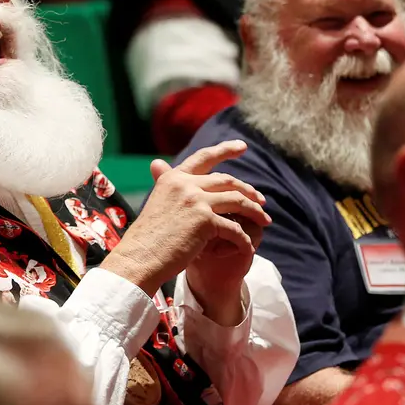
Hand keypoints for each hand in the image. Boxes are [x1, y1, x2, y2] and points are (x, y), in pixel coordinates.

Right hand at [102, 141, 269, 295]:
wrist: (139, 258)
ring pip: (237, 200)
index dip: (226, 150)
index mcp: (173, 178)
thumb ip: (164, 182)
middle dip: (248, 190)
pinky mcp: (205, 221)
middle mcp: (185, 184)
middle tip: (262, 200)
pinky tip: (248, 245)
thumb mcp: (155, 200)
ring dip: (255, 211)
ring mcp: (196, 201)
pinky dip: (244, 238)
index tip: (242, 146)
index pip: (204, 157)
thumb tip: (156, 162)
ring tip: (265, 220)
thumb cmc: (146, 236)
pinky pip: (234, 228)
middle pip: (227, 180)